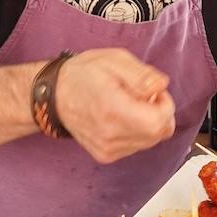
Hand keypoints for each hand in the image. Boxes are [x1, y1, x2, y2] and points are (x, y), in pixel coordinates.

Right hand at [55, 48, 175, 163]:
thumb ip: (140, 74)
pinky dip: (137, 132)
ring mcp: (107, 149)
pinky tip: (121, 117)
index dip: (164, 104)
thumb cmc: (81, 75)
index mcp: (112, 109)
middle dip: (159, 112)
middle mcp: (110, 135)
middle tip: (141, 95)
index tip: (153, 91)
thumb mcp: (113, 60)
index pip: (158, 121)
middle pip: (159, 133)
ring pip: (150, 141)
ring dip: (148, 122)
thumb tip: (161, 86)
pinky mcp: (106, 156)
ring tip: (128, 105)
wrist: (52, 96)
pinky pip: (137, 146)